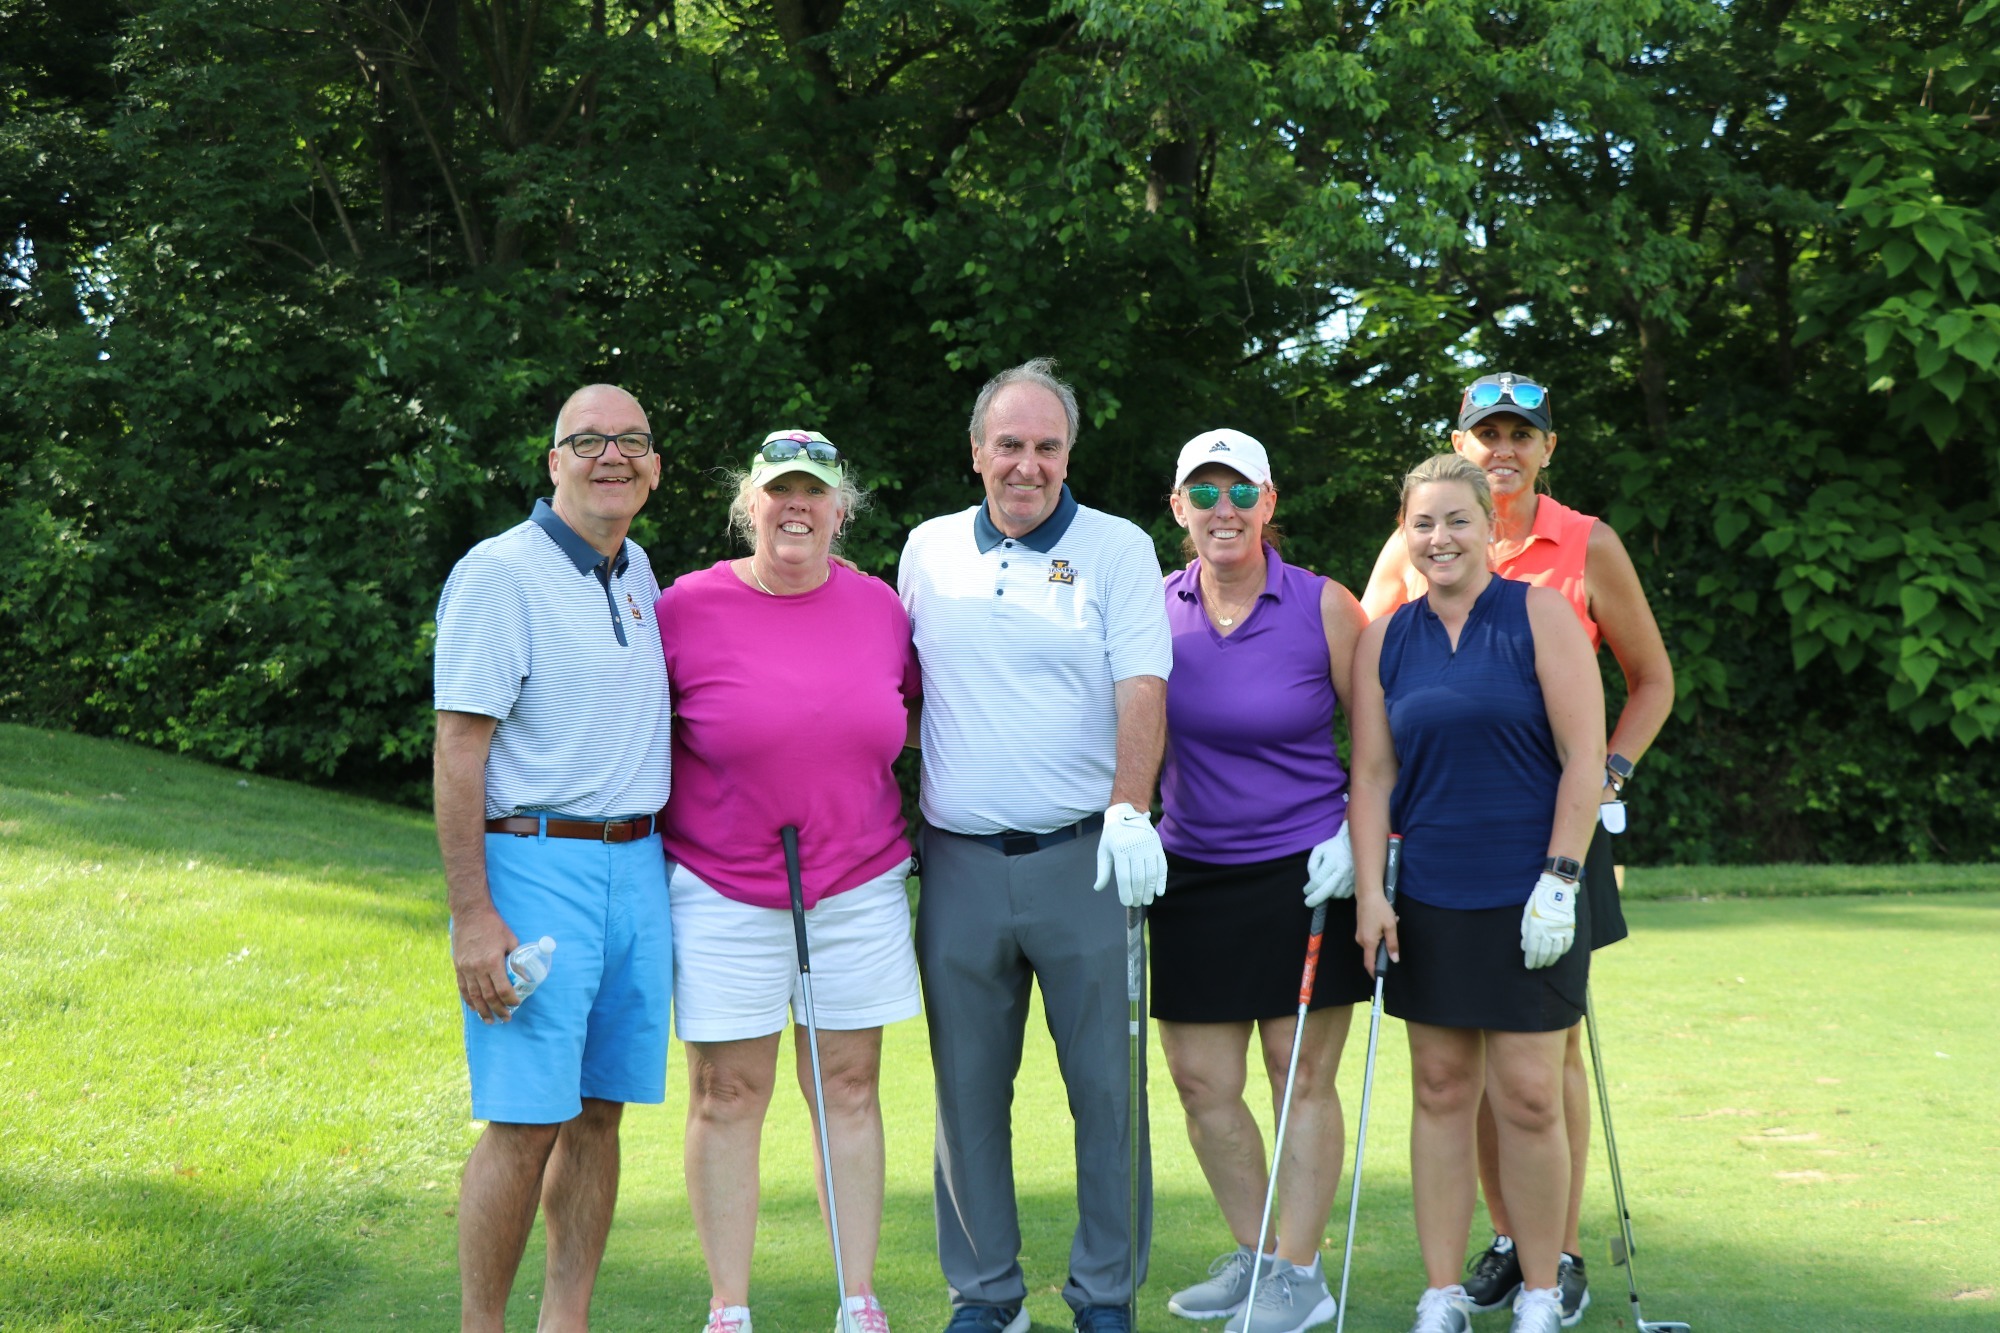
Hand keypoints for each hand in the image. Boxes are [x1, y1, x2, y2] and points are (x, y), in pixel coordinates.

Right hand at [452, 903, 520, 1022]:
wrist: (470, 914)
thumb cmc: (493, 925)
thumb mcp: (510, 939)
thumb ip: (516, 957)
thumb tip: (525, 972)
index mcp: (492, 962)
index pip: (502, 989)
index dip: (510, 1000)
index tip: (516, 1004)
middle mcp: (477, 968)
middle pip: (488, 996)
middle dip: (498, 1010)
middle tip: (506, 1018)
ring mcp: (466, 969)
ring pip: (474, 996)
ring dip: (483, 1011)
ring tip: (490, 1020)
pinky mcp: (458, 967)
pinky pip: (462, 988)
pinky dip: (469, 1000)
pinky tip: (475, 1008)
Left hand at [1093, 802, 1166, 907]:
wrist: (1125, 814)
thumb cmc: (1112, 836)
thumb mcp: (1104, 851)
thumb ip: (1103, 870)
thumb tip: (1098, 888)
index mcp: (1120, 849)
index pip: (1125, 877)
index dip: (1126, 892)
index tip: (1126, 903)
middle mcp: (1136, 847)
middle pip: (1139, 878)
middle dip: (1138, 894)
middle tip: (1136, 904)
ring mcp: (1149, 846)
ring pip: (1151, 874)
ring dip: (1150, 890)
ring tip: (1147, 901)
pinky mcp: (1158, 846)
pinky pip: (1162, 866)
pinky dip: (1162, 881)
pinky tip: (1159, 892)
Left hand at [1304, 822, 1355, 904]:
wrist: (1355, 845)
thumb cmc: (1334, 847)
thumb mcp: (1318, 850)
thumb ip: (1312, 865)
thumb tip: (1312, 881)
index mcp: (1332, 861)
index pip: (1318, 880)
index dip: (1310, 888)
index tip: (1306, 890)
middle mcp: (1342, 871)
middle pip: (1327, 891)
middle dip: (1315, 899)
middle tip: (1308, 903)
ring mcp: (1351, 879)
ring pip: (1335, 895)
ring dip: (1328, 894)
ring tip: (1326, 886)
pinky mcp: (1356, 884)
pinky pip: (1344, 895)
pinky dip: (1337, 893)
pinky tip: (1335, 886)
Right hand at [1356, 892, 1398, 977]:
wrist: (1367, 893)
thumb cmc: (1380, 909)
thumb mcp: (1391, 926)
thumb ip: (1392, 944)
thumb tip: (1394, 959)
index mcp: (1369, 942)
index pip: (1370, 963)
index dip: (1375, 973)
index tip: (1380, 979)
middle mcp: (1361, 940)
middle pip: (1372, 953)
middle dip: (1384, 947)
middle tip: (1393, 932)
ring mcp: (1359, 934)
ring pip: (1372, 944)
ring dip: (1383, 938)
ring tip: (1390, 923)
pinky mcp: (1360, 929)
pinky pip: (1370, 937)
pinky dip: (1379, 933)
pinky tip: (1384, 921)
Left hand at [1520, 871, 1576, 968]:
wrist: (1556, 887)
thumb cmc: (1538, 900)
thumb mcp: (1527, 914)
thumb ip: (1526, 931)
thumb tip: (1525, 947)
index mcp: (1535, 926)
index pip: (1533, 949)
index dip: (1531, 960)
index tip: (1529, 966)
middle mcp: (1548, 930)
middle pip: (1544, 952)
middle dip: (1539, 962)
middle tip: (1537, 966)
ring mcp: (1560, 929)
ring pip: (1556, 951)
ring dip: (1551, 959)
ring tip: (1547, 963)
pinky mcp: (1570, 927)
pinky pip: (1567, 944)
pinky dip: (1562, 951)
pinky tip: (1558, 954)